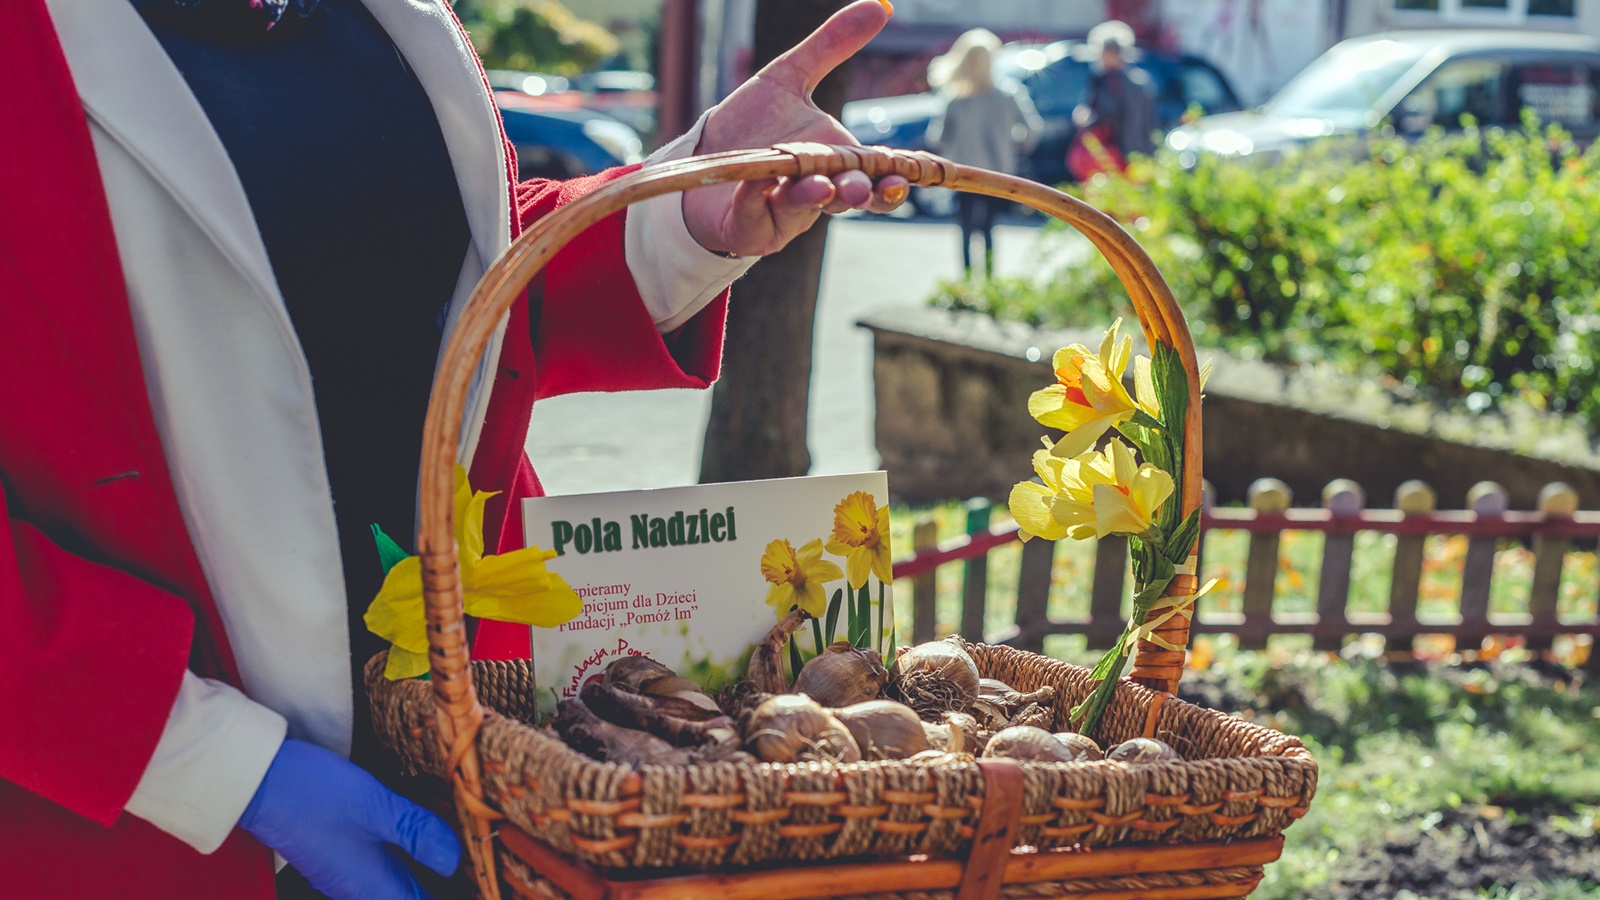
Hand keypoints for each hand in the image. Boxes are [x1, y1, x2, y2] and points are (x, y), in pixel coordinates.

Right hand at [239, 739, 460, 899]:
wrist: (254, 781)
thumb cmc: (313, 794)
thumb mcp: (375, 807)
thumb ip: (416, 832)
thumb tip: (454, 859)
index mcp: (371, 887)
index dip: (459, 894)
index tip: (484, 882)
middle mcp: (360, 887)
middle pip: (415, 894)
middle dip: (448, 880)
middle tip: (480, 855)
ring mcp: (349, 871)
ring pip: (401, 879)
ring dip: (429, 864)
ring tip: (463, 841)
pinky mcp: (342, 851)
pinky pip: (386, 862)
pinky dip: (410, 850)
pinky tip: (426, 827)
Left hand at [683, 0, 910, 256]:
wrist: (702, 157)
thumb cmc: (752, 125)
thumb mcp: (788, 78)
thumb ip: (831, 46)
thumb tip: (881, 6)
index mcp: (835, 164)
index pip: (876, 180)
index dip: (892, 183)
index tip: (903, 176)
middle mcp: (817, 194)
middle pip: (847, 199)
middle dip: (857, 193)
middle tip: (861, 185)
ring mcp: (782, 213)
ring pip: (803, 210)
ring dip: (813, 198)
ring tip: (819, 186)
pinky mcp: (748, 226)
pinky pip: (754, 214)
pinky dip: (756, 197)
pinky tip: (757, 181)